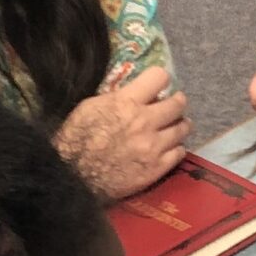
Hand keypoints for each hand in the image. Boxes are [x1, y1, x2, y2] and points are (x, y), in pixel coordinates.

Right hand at [57, 67, 188, 199]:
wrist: (73, 178)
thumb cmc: (75, 140)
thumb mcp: (90, 107)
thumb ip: (117, 98)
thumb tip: (136, 94)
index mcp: (127, 103)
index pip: (159, 77)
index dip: (159, 79)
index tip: (158, 86)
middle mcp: (145, 122)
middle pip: (178, 104)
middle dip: (176, 102)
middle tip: (172, 106)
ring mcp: (154, 146)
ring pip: (183, 128)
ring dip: (179, 125)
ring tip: (173, 126)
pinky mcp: (157, 168)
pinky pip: (180, 152)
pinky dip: (175, 148)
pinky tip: (168, 148)